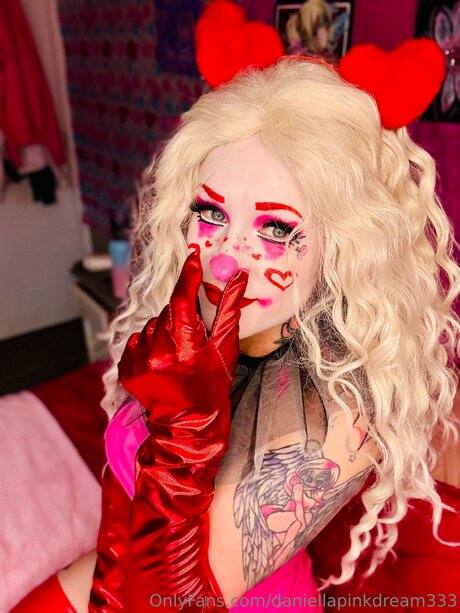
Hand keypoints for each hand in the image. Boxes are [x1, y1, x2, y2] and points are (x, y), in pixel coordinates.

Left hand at [118, 250, 247, 425]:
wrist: (187, 422)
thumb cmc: (211, 386)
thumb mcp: (225, 349)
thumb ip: (229, 310)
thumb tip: (238, 277)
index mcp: (185, 348)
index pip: (182, 300)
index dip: (188, 276)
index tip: (193, 258)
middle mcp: (158, 353)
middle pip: (168, 311)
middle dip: (181, 313)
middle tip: (193, 332)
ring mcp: (138, 361)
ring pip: (152, 324)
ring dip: (165, 329)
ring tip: (177, 351)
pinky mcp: (125, 368)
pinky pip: (137, 339)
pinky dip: (150, 341)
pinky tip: (162, 358)